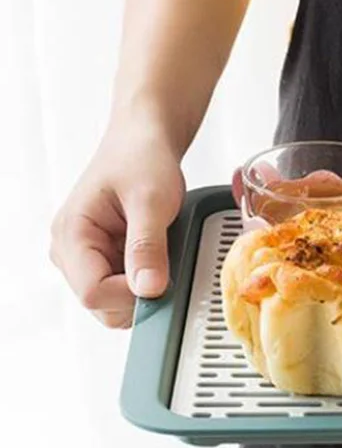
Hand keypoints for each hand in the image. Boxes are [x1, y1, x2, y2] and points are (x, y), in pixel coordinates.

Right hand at [50, 114, 184, 327]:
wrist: (144, 142)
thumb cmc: (141, 160)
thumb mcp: (151, 200)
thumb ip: (148, 246)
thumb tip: (149, 289)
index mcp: (71, 236)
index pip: (93, 293)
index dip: (131, 294)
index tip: (160, 278)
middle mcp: (71, 252)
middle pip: (101, 305)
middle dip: (137, 294)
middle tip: (165, 263)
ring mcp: (86, 257)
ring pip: (113, 302)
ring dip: (142, 287)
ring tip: (159, 251)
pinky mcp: (103, 258)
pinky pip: (123, 287)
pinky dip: (144, 279)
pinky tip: (155, 254)